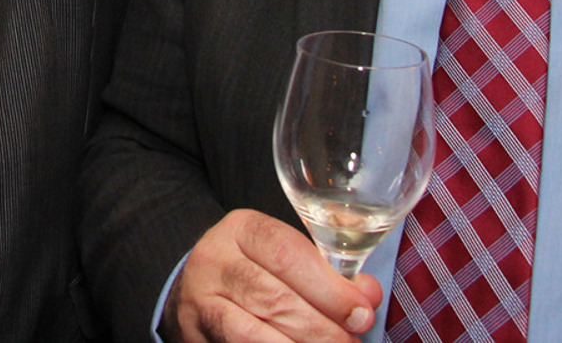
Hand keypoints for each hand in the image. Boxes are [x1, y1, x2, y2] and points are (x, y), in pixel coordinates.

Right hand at [165, 209, 382, 342]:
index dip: (329, 287)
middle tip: (351, 340)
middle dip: (322, 326)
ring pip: (254, 330)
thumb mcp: (283, 257)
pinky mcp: (194, 331)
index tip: (362, 311)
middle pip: (273, 296)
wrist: (197, 288)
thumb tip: (367, 296)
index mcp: (242, 229)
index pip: (286, 253)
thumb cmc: (255, 271)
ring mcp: (200, 297)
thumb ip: (326, 272)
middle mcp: (215, 258)